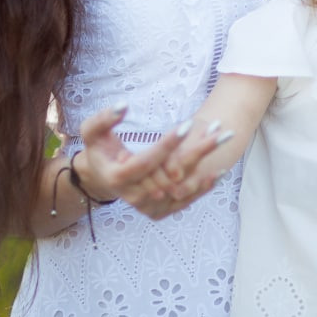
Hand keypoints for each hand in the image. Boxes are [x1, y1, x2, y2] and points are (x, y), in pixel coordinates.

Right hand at [75, 107, 224, 219]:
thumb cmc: (98, 150)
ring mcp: (148, 206)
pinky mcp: (159, 211)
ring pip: (183, 188)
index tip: (187, 124)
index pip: (148, 160)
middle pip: (172, 173)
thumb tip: (124, 105)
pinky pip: (185, 201)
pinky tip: (221, 171)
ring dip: (207, 166)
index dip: (168, 143)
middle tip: (220, 129)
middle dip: (198, 150)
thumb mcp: (92, 132)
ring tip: (224, 143)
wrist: (101, 178)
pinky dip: (204, 187)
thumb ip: (104, 119)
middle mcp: (135, 196)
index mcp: (119, 176)